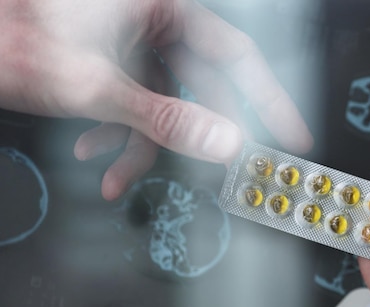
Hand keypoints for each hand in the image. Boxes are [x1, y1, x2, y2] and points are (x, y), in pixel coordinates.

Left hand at [0, 0, 311, 199]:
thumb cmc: (12, 38)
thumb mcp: (97, 86)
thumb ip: (166, 118)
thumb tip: (224, 142)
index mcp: (160, 5)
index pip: (236, 56)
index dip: (268, 99)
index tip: (289, 133)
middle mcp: (149, 20)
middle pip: (198, 86)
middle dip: (194, 134)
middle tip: (220, 169)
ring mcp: (127, 41)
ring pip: (160, 102)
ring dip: (140, 144)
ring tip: (115, 174)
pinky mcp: (107, 58)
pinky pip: (131, 101)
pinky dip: (116, 131)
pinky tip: (92, 151)